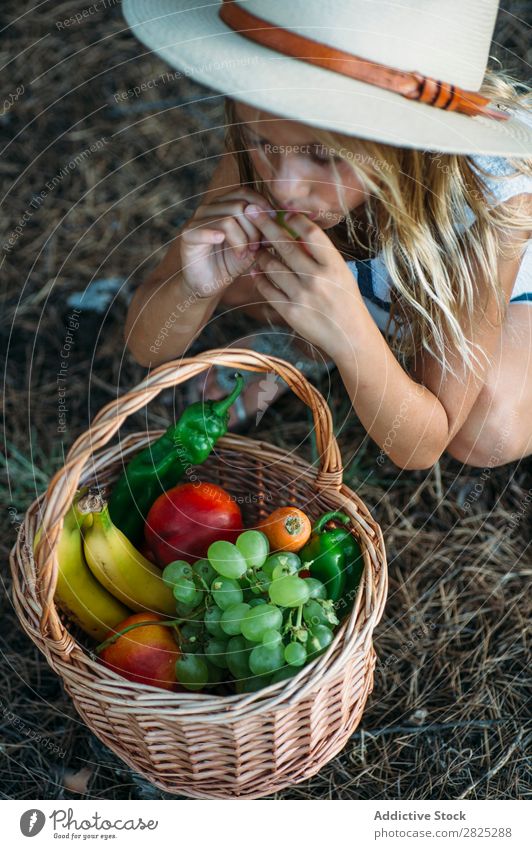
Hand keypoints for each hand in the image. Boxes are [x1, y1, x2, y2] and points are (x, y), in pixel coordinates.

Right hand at [178, 188, 272, 297]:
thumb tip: (284, 221)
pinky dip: (215, 235)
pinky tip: (221, 242)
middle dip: (254, 230)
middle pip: (240, 206)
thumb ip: (266, 232)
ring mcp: (197, 219)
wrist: (208, 283)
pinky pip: (204, 229)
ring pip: (228, 219)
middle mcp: (210, 207)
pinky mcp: (188, 234)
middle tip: (255, 249)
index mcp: (225, 204)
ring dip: (241, 240)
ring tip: (243, 255)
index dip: (262, 205)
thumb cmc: (231, 262)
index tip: (272, 223)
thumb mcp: (254, 246)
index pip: (245, 193)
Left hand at [244, 206, 362, 359]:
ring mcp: (302, 295)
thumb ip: (321, 256)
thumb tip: (297, 232)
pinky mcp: (290, 312)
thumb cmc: (346, 301)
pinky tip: (255, 270)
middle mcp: (317, 278)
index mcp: (334, 265)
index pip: (311, 233)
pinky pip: (267, 289)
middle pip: (286, 245)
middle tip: (252, 211)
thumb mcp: (342, 273)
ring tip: (256, 246)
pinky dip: (258, 278)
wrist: (349, 337)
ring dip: (260, 253)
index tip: (283, 212)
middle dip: (266, 225)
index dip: (295, 219)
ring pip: (272, 266)